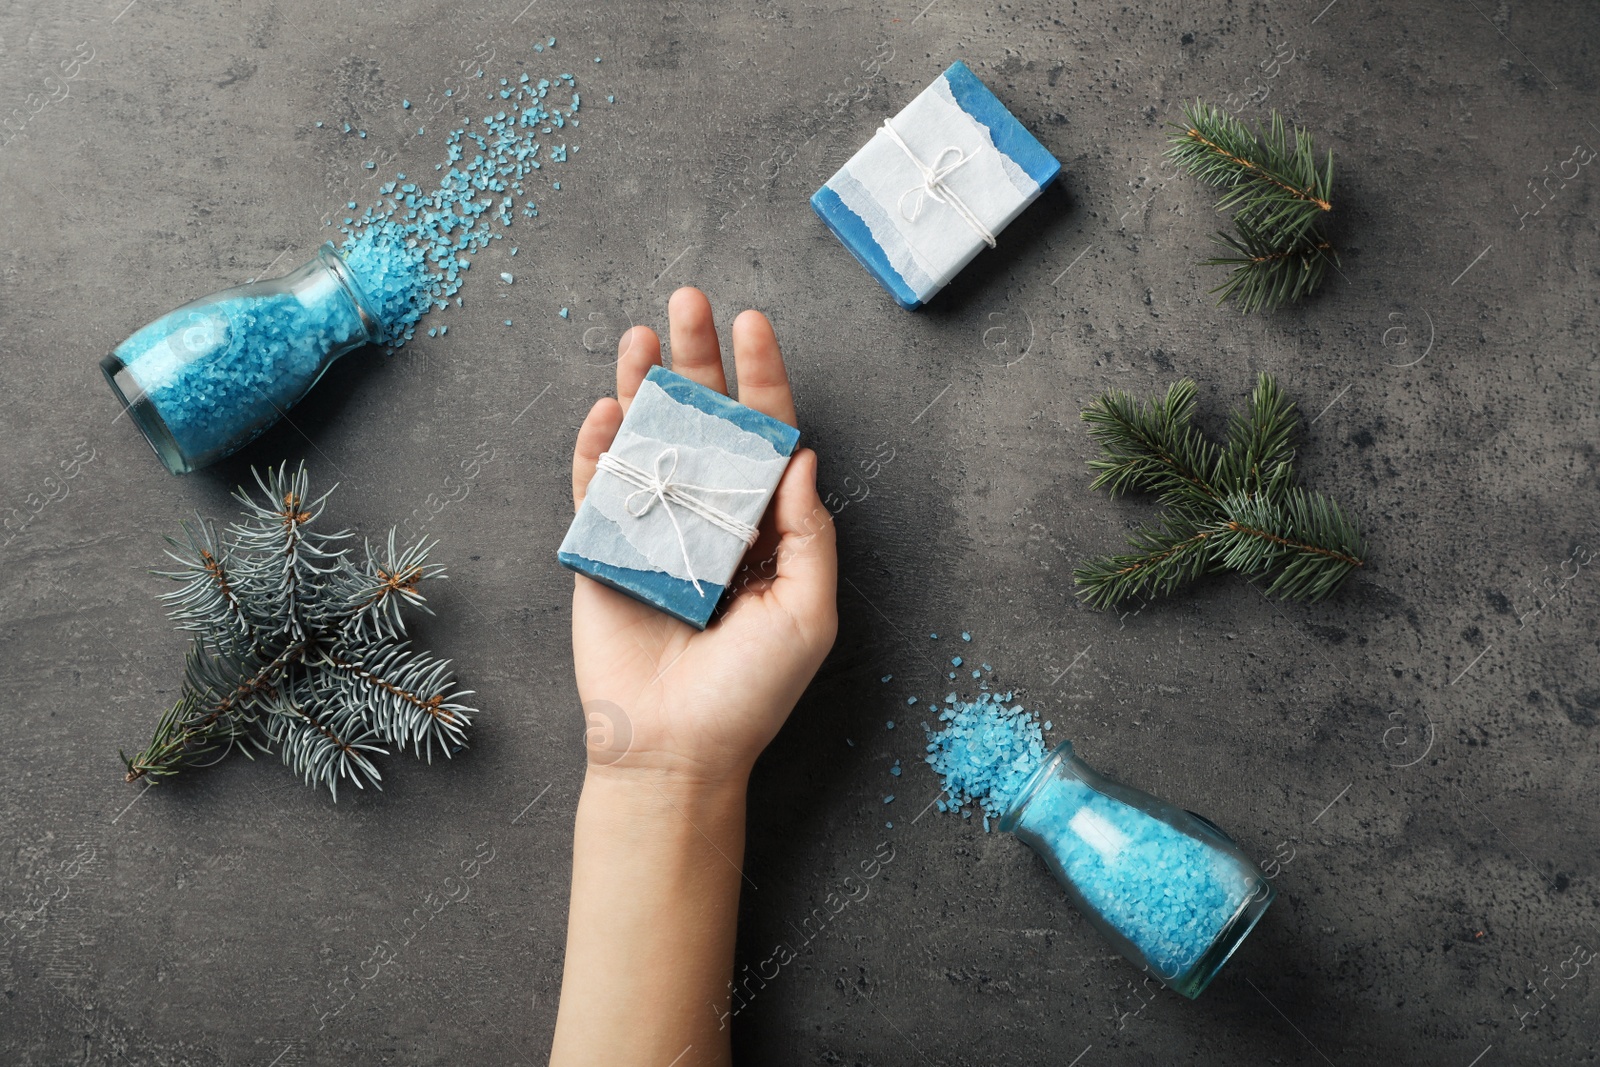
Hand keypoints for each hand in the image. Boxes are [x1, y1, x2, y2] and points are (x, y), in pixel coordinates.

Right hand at [569, 287, 837, 787]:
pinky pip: (596, 489)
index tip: (754, 323)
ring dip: (642, 385)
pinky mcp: (602, 553)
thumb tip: (804, 457)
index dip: (761, 380)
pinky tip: (607, 408)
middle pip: (703, 423)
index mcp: (762, 530)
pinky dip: (597, 448)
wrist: (674, 750)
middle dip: (698, 359)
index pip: (764, 438)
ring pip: (646, 442)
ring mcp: (651, 531)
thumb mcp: (807, 614)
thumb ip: (810, 535)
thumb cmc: (750, 693)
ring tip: (641, 334)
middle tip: (690, 298)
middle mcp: (707, 519)